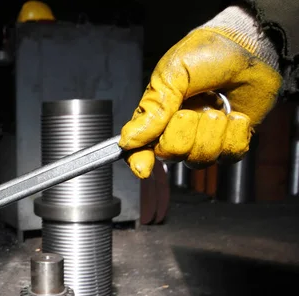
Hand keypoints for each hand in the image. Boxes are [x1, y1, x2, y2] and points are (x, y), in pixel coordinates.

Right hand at [119, 6, 281, 178]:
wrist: (248, 46)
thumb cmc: (206, 54)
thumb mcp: (172, 75)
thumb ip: (152, 111)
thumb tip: (128, 141)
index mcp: (156, 117)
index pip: (139, 149)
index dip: (138, 160)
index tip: (143, 167)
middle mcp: (178, 132)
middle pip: (171, 156)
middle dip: (182, 134)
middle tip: (190, 111)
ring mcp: (205, 138)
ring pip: (200, 159)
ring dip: (211, 132)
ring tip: (217, 106)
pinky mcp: (232, 141)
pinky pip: (229, 156)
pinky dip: (234, 135)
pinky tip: (235, 116)